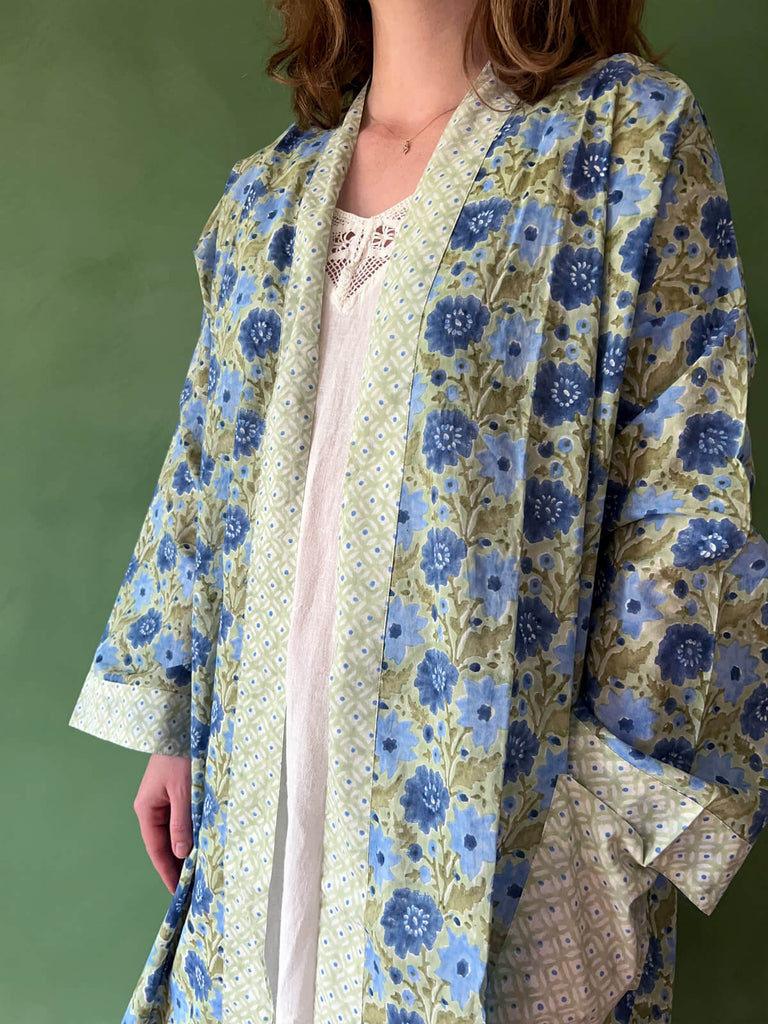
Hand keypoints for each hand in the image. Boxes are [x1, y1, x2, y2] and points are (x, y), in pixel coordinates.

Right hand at [133, 753, 192, 893]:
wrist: (183, 727)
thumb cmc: (181, 756)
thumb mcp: (184, 792)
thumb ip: (181, 823)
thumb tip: (181, 853)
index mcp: (146, 808)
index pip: (156, 849)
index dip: (167, 871)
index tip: (177, 891)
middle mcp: (151, 806)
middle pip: (164, 843)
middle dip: (177, 863)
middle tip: (193, 886)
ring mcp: (162, 799)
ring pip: (174, 831)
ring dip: (185, 848)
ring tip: (199, 870)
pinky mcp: (175, 792)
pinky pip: (181, 818)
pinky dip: (190, 832)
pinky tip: (201, 842)